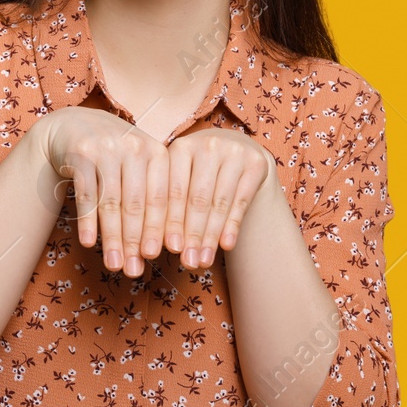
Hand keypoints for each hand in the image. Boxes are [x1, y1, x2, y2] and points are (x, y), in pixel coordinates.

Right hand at [36, 106, 169, 277]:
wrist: (71, 126)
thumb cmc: (113, 157)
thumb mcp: (137, 168)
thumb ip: (151, 198)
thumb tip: (163, 249)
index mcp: (157, 151)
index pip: (163, 197)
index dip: (162, 229)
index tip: (163, 257)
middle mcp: (134, 145)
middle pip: (137, 203)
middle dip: (135, 241)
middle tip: (134, 271)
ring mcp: (107, 147)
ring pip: (112, 201)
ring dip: (112, 237)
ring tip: (113, 265)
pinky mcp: (81, 152)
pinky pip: (87, 193)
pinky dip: (88, 220)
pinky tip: (89, 242)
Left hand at [163, 128, 274, 269]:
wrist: (236, 151)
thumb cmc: (198, 173)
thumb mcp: (180, 178)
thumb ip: (167, 204)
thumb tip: (150, 246)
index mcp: (178, 147)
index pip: (170, 191)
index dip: (165, 223)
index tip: (160, 252)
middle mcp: (206, 144)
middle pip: (195, 198)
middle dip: (190, 234)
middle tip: (187, 262)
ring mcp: (232, 151)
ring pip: (218, 202)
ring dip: (210, 236)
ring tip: (203, 261)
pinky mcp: (255, 162)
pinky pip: (241, 200)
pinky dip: (232, 225)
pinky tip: (226, 246)